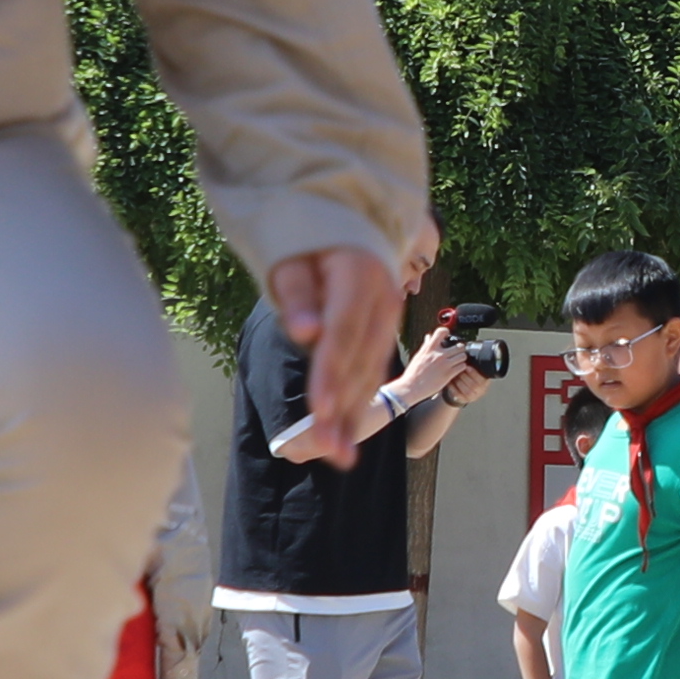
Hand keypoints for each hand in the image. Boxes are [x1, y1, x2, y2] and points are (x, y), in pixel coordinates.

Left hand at [268, 245, 408, 462]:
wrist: (345, 222)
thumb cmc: (306, 241)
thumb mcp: (290, 258)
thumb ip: (295, 296)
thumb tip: (304, 333)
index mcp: (358, 274)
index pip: (343, 330)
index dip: (332, 372)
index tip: (320, 409)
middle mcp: (382, 297)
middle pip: (362, 360)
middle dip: (345, 407)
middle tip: (328, 451)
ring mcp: (389, 314)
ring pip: (373, 371)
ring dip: (356, 415)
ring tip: (338, 456)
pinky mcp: (385, 328)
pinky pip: (374, 369)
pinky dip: (360, 402)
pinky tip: (347, 433)